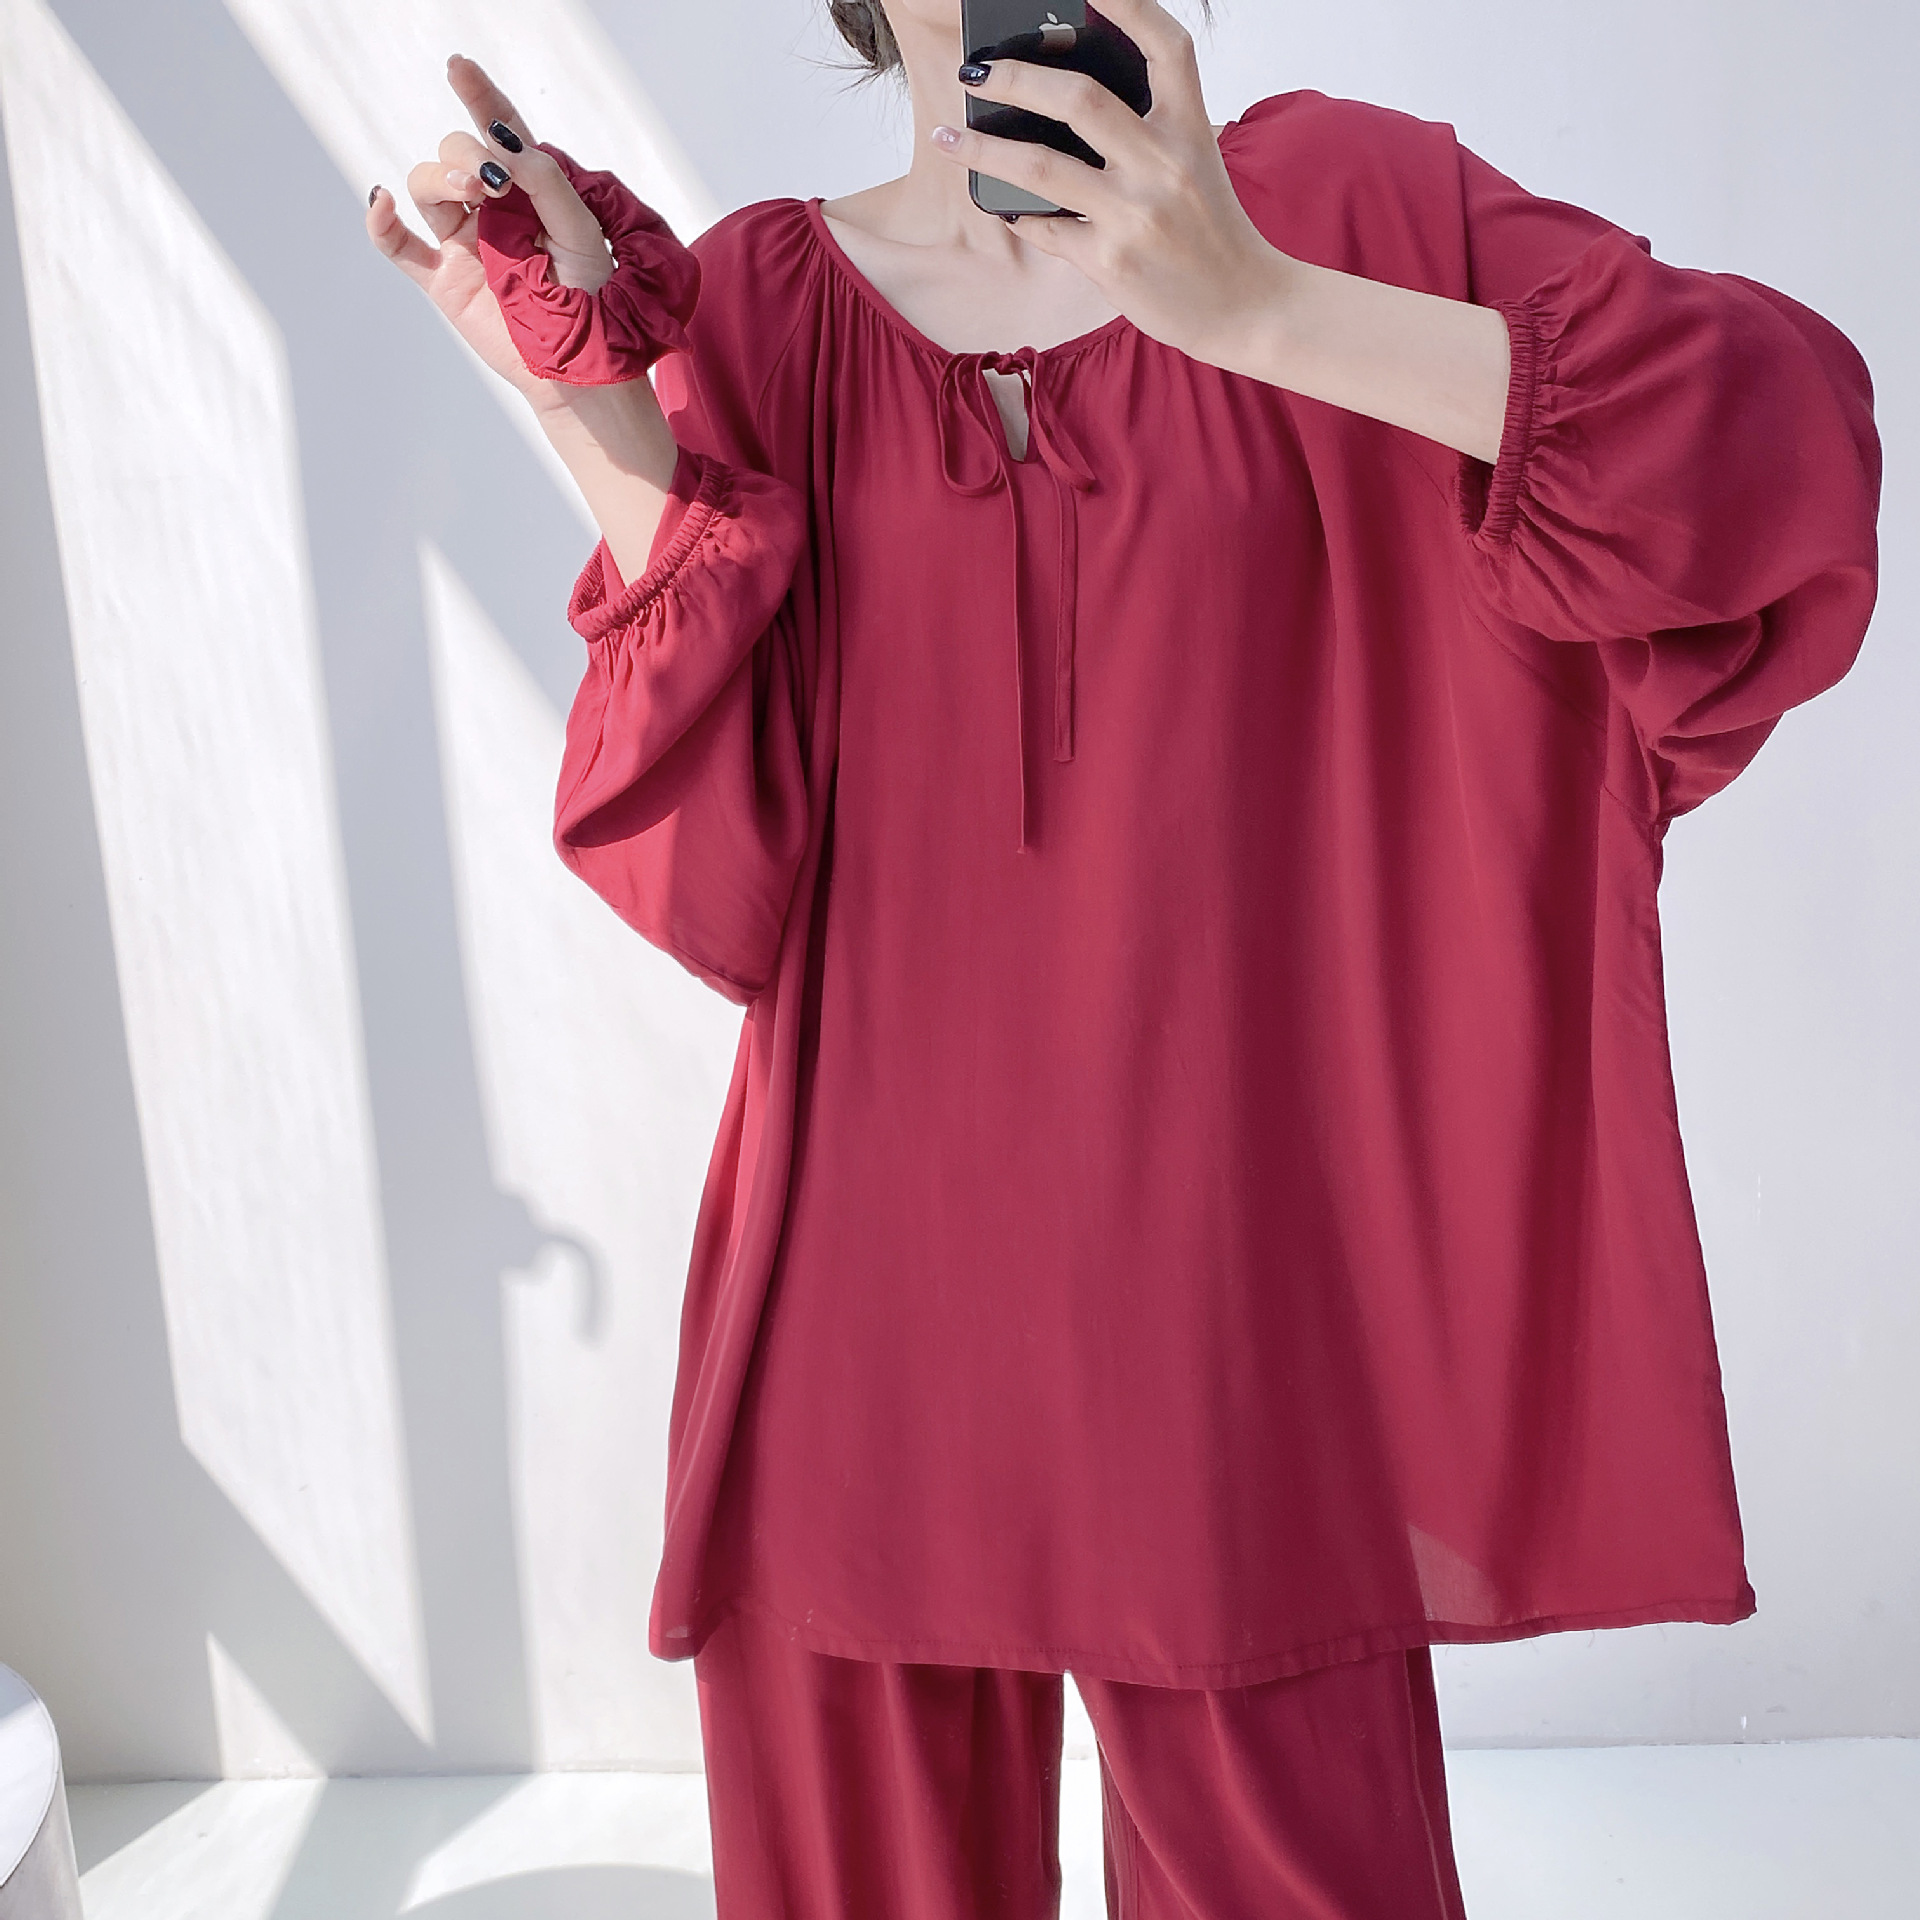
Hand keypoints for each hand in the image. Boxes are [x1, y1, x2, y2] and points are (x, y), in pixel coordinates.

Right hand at [365, 53, 616, 406]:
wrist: (577, 358)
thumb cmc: (588, 296)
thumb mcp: (581, 230)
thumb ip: (548, 182)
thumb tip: (507, 144)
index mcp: (526, 190)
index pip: (498, 131)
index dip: (478, 97)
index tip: (460, 68)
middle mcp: (489, 209)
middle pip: (456, 152)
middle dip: (468, 152)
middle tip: (494, 179)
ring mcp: (462, 241)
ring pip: (427, 186)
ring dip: (441, 178)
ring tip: (472, 192)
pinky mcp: (443, 278)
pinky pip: (397, 245)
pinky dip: (381, 221)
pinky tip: (382, 202)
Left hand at [936, 0, 1510, 459]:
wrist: (1245, 306)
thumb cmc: (1212, 231)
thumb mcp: (1196, 163)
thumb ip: (1147, 130)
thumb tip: (1062, 100)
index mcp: (1191, 127)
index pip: (1164, 46)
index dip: (1125, 5)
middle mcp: (1164, 164)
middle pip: (1079, 98)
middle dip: (1015, 76)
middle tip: (974, 71)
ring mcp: (1135, 215)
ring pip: (1040, 166)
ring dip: (983, 146)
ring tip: (947, 135)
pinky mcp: (1111, 262)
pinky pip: (1043, 228)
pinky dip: (1013, 212)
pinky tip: (994, 200)